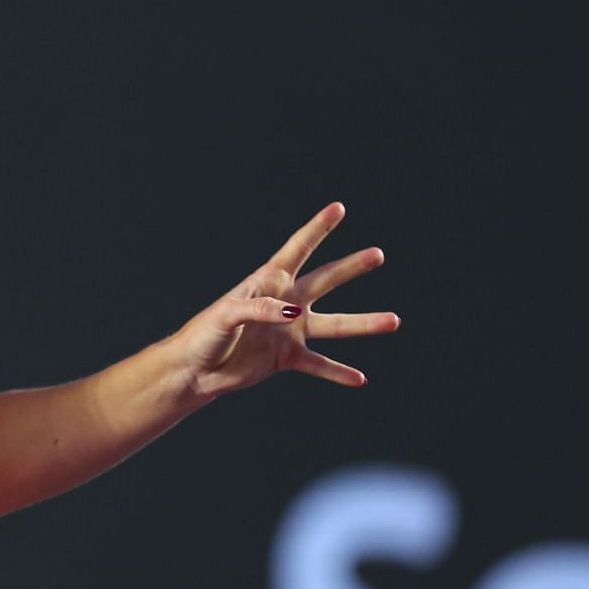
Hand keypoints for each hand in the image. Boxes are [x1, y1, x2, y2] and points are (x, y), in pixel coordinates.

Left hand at [171, 202, 399, 399]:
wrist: (194, 371)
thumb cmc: (203, 335)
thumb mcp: (226, 314)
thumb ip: (259, 309)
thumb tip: (294, 314)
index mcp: (267, 281)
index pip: (296, 249)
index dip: (317, 229)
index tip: (339, 209)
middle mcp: (284, 303)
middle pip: (325, 280)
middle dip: (351, 267)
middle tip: (378, 254)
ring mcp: (289, 331)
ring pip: (334, 325)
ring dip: (363, 324)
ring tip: (394, 321)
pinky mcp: (288, 358)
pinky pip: (319, 365)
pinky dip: (339, 372)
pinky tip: (360, 379)